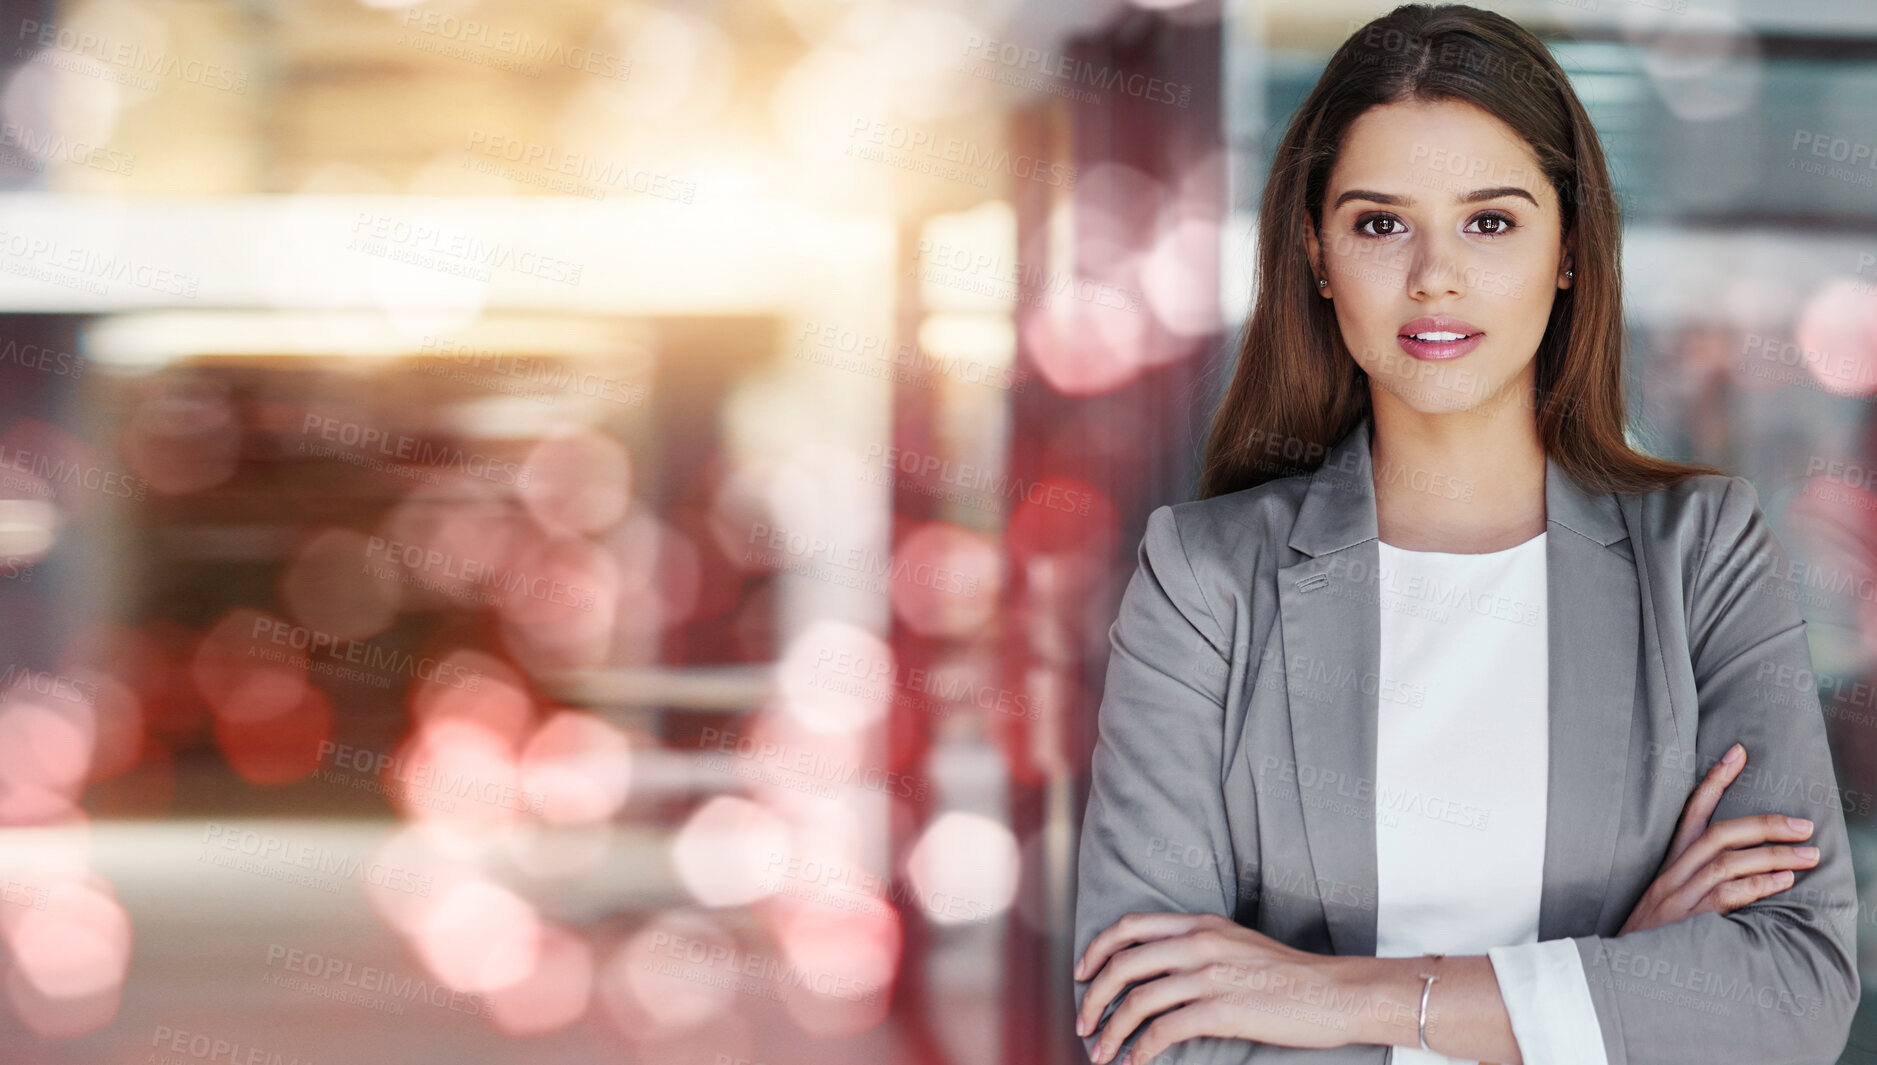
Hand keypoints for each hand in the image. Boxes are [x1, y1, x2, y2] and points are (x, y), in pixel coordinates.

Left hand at [1072, 912, 1352, 1063]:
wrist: (1335, 992)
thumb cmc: (1288, 976)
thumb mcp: (1236, 944)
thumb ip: (1197, 947)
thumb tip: (1159, 971)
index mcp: (1199, 924)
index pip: (1129, 926)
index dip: (1097, 950)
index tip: (1082, 974)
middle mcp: (1199, 943)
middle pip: (1123, 965)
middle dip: (1093, 997)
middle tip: (1083, 1023)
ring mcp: (1209, 975)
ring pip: (1137, 1000)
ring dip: (1112, 1031)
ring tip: (1101, 1053)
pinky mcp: (1221, 1010)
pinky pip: (1163, 1030)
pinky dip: (1141, 1049)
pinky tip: (1135, 1062)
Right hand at [1619, 742, 1818, 935]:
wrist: (1622, 965)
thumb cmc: (1655, 932)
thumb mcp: (1670, 897)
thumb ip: (1700, 877)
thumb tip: (1750, 865)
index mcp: (1670, 861)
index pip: (1692, 811)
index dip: (1714, 779)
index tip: (1738, 752)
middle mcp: (1674, 872)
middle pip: (1720, 834)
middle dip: (1765, 825)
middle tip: (1803, 827)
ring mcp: (1680, 895)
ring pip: (1728, 862)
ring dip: (1773, 856)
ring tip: (1807, 856)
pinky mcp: (1689, 919)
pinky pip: (1726, 894)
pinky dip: (1758, 885)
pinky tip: (1783, 881)